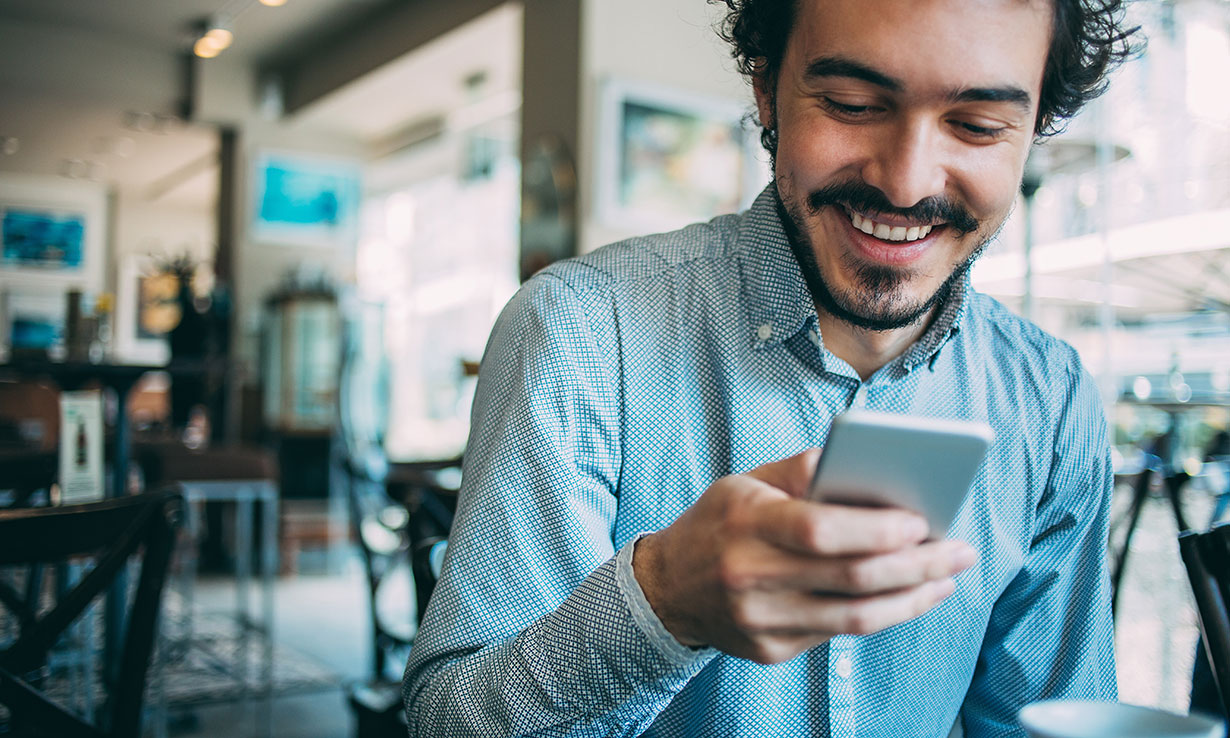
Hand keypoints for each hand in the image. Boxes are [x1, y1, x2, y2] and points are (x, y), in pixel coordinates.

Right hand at [633, 449, 976, 663]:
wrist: (665, 588)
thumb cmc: (718, 523)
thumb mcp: (747, 482)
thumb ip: (804, 470)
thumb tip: (868, 467)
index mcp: (745, 524)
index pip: (819, 530)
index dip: (876, 528)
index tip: (922, 520)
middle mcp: (750, 577)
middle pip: (852, 577)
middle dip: (917, 564)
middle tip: (960, 549)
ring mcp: (760, 621)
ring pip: (855, 617)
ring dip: (913, 597)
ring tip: (947, 576)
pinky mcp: (771, 650)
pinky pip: (840, 634)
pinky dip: (883, 614)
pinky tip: (910, 596)